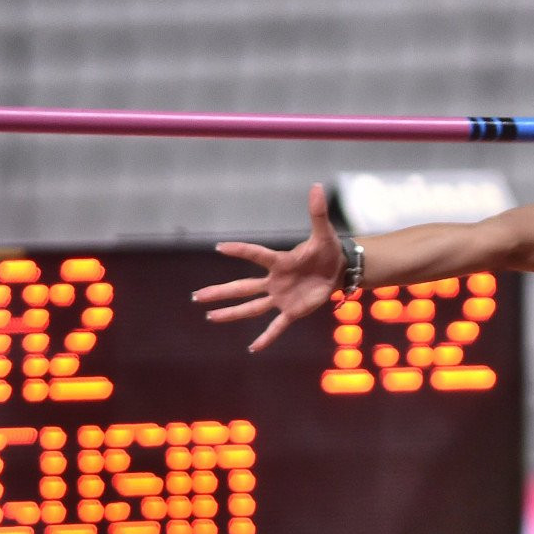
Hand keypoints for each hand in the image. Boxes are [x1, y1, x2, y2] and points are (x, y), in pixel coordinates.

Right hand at [191, 184, 344, 351]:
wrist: (338, 270)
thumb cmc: (327, 250)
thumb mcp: (324, 233)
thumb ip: (317, 213)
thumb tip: (317, 185)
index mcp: (280, 262)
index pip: (257, 255)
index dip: (241, 250)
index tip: (220, 246)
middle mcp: (275, 281)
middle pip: (243, 287)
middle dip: (220, 292)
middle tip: (196, 296)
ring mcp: (281, 297)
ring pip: (252, 307)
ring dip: (232, 313)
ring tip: (210, 317)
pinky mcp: (293, 311)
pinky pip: (277, 326)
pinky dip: (267, 337)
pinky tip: (253, 348)